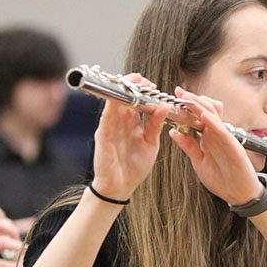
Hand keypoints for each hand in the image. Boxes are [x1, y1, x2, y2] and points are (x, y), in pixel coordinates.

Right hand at [92, 73, 169, 201]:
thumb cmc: (134, 167)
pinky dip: (111, 107)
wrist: (120, 187)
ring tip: (132, 81)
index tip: (152, 85)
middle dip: (132, 86)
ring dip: (122, 91)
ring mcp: (109, 128)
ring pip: (114, 104)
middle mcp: (119, 123)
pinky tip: (118, 99)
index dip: (142, 91)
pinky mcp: (102, 136)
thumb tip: (164, 106)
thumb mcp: (150, 143)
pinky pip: (106, 118)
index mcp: (131, 124)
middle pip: (123, 98)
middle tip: (144, 79)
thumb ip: (155, 125)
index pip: (135, 102)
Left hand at [168, 87, 262, 205]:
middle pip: (206, 111)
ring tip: (187, 98)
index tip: (174, 97)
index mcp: (209, 138)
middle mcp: (217, 135)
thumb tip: (173, 132)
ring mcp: (226, 139)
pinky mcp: (233, 147)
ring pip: (214, 116)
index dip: (187, 106)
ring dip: (200, 106)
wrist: (239, 195)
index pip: (198, 117)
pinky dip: (213, 123)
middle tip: (178, 92)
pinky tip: (203, 116)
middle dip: (192, 100)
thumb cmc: (222, 180)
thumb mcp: (199, 163)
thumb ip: (189, 147)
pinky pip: (222, 131)